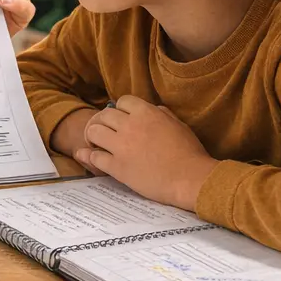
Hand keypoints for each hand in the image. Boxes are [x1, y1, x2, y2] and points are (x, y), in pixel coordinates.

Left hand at [75, 96, 218, 210]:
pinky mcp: (116, 167)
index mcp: (147, 113)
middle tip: (106, 131)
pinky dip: (91, 156)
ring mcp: (121, 146)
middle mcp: (130, 126)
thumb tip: (154, 109)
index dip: (121, 109)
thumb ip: (163, 114)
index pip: (122, 101)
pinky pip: (94, 157)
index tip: (122, 119)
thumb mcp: (179, 125)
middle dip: (104, 122)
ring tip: (98, 143)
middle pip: (104, 115)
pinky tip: (95, 158)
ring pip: (93, 132)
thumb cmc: (189, 153)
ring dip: (93, 136)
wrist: (189, 178)